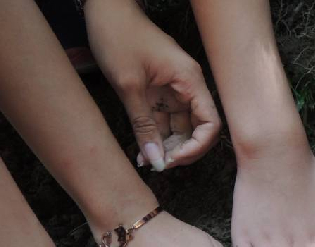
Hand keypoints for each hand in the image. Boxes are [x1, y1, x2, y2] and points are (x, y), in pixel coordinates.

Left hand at [85, 0, 219, 169]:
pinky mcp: (158, 91)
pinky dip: (154, 135)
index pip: (210, 124)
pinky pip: (163, 119)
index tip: (173, 160)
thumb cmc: (118, 36)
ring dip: (164, 146)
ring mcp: (173, 89)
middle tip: (158, 164)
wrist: (104, 9)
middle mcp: (186, 86)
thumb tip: (155, 161)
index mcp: (189, 81)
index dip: (197, 147)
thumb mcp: (129, 85)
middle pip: (196, 129)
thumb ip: (143, 126)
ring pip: (178, 128)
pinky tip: (141, 148)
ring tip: (145, 159)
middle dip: (180, 150)